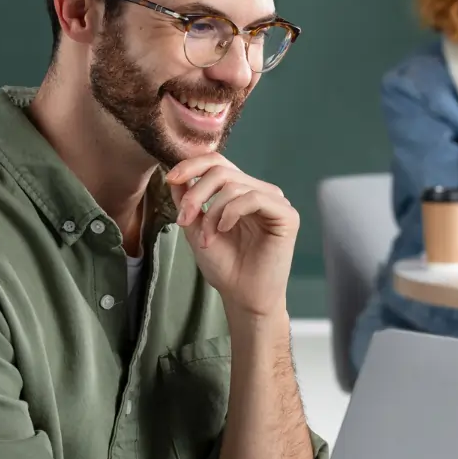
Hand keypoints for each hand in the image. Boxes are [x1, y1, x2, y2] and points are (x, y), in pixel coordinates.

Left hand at [165, 154, 298, 318]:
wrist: (242, 296)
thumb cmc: (224, 266)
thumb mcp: (196, 227)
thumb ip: (188, 200)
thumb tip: (175, 173)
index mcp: (241, 192)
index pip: (218, 162)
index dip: (192, 165)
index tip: (170, 179)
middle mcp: (259, 192)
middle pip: (222, 171)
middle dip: (196, 194)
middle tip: (185, 220)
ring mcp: (275, 202)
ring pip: (235, 185)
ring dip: (212, 211)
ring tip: (206, 237)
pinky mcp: (287, 215)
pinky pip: (255, 198)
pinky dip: (232, 211)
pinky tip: (224, 229)